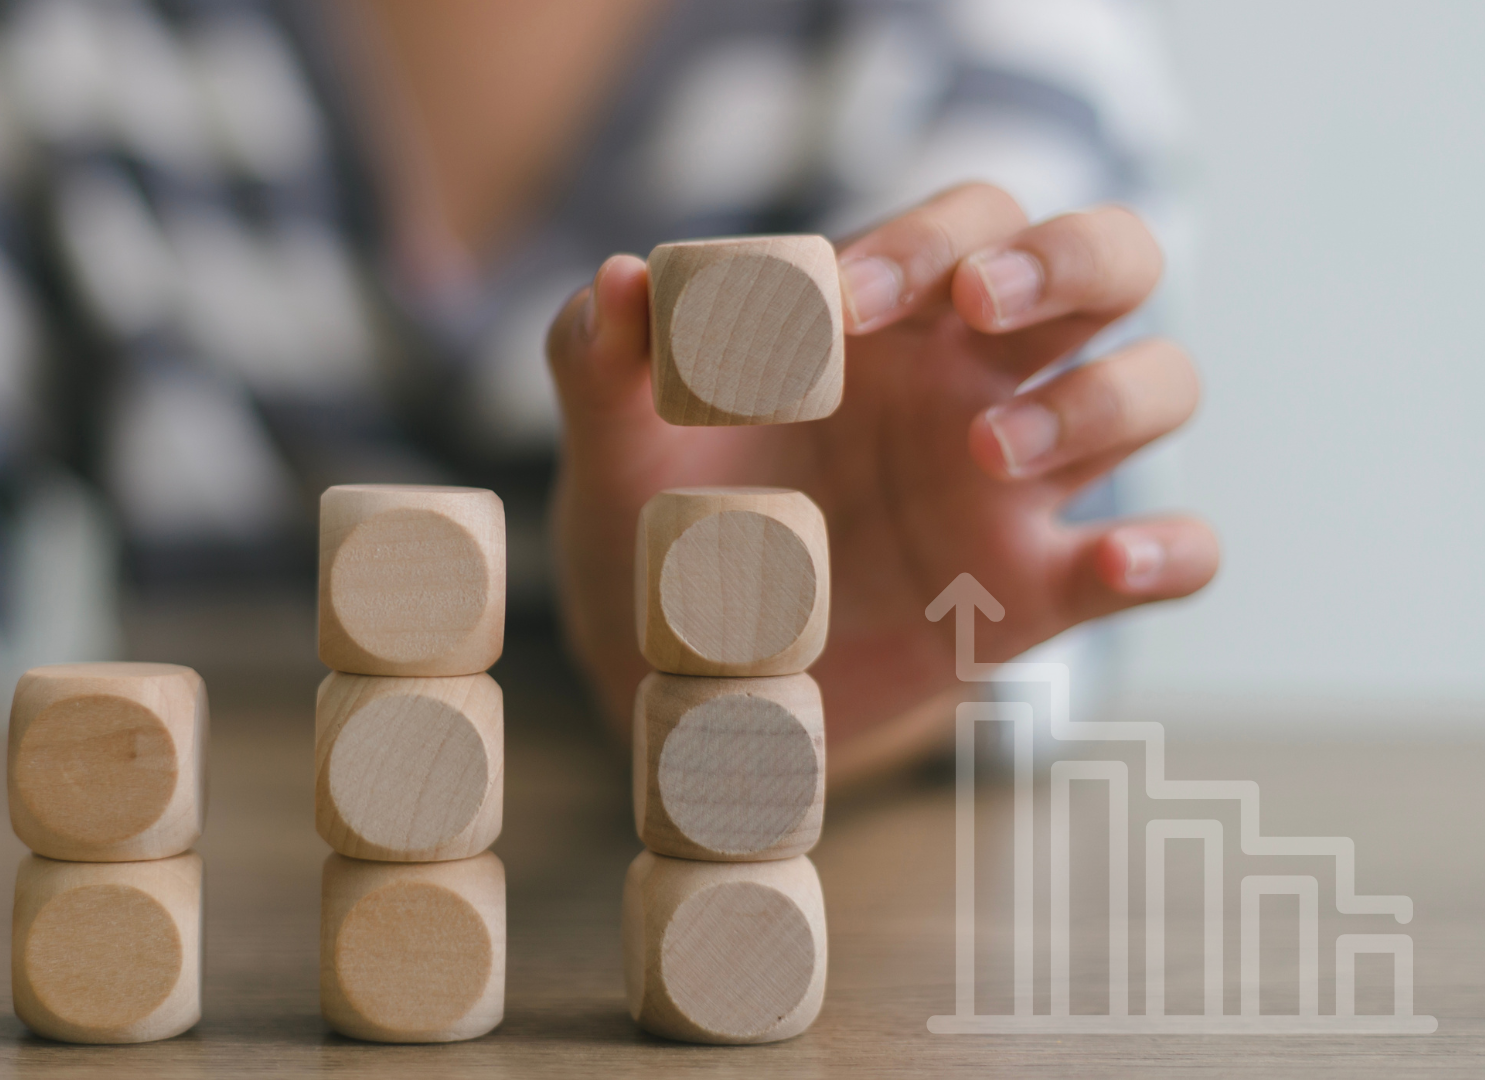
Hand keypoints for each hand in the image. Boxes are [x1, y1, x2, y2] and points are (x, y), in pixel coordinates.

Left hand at [546, 183, 1218, 786]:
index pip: (970, 220)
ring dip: (1101, 401)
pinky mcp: (1043, 589)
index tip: (844, 302)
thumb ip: (599, 356)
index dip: (928, 239)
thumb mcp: (617, 440)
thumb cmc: (663, 518)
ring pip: (1160, 385)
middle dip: (1070, 260)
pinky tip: (1114, 560)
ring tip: (984, 453)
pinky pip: (1174, 553)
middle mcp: (979, 377)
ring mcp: (1023, 482)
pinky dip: (1173, 551)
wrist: (683, 662)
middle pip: (1111, 262)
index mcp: (891, 318)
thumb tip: (619, 280)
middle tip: (977, 308)